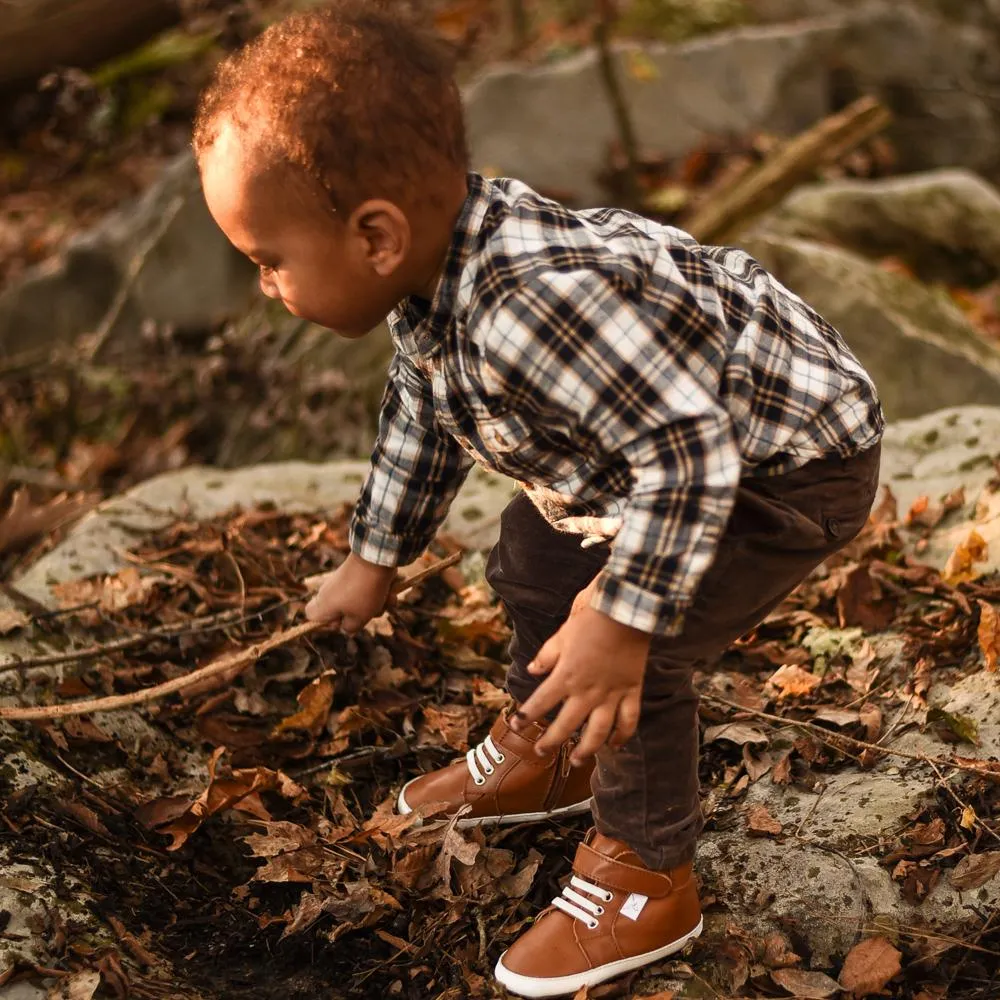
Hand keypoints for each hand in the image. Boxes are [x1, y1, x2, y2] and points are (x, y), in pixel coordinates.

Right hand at [304, 553, 396, 631]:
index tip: (342, 621)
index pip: (312, 617)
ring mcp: (344, 582)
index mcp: (323, 604)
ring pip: (360, 602)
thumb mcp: (358, 618)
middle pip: (343, 613)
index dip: (327, 623)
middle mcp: (330, 592)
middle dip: (360, 615)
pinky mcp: (358, 574)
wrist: (375, 558)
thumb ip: (350, 627)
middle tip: (366, 611)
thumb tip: (348, 627)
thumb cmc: (363, 592)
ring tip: (383, 599)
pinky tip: (390, 591)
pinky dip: (381, 592)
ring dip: (376, 604)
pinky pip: (369, 590)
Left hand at [512, 602, 650, 764]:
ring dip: (587, 749)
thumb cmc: (591, 619)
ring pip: (598, 732)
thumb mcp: (562, 634)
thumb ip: (546, 656)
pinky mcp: (631, 691)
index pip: (541, 702)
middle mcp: (587, 691)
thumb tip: (532, 670)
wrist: (626, 610)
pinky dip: (623, 736)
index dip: (526, 715)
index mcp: (566, 675)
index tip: (517, 723)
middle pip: (567, 725)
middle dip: (551, 741)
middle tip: (542, 751)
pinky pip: (628, 720)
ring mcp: (611, 694)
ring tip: (578, 760)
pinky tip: (615, 745)